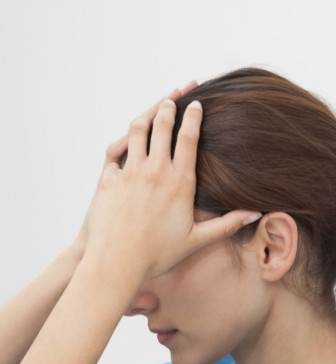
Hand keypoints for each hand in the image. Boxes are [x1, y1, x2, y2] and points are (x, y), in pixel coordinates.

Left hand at [80, 90, 261, 279]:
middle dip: (168, 109)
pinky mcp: (107, 180)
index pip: (189, 138)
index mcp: (179, 182)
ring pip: (137, 133)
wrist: (116, 263)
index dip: (193, 118)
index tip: (196, 104)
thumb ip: (227, 224)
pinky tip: (127, 138)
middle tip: (173, 99)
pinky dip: (122, 141)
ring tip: (152, 111)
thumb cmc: (157, 255)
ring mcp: (129, 174)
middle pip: (162, 128)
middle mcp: (154, 172)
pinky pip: (115, 152)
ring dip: (146, 117)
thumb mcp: (196, 240)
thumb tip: (256, 213)